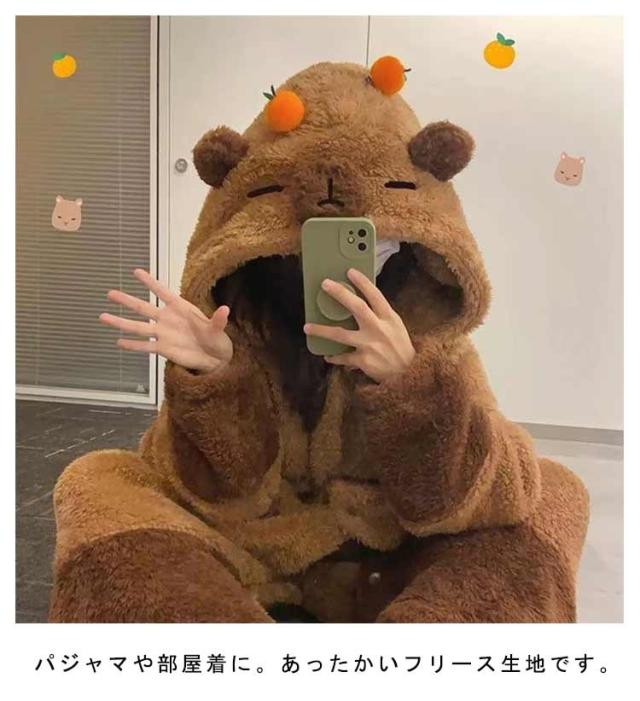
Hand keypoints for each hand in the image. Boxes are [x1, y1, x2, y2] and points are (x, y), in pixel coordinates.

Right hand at [99, 269, 232, 373]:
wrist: (214, 358)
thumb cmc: (216, 339)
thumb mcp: (218, 329)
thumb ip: (218, 320)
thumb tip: (225, 310)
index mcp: (181, 308)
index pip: (163, 292)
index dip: (151, 282)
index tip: (136, 271)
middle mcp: (168, 319)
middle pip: (144, 307)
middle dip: (127, 300)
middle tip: (110, 292)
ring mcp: (163, 333)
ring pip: (138, 327)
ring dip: (121, 322)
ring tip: (103, 317)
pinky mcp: (162, 348)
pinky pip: (144, 346)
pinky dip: (132, 345)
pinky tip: (118, 342)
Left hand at [303, 268, 415, 382]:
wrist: (408, 373)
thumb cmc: (400, 347)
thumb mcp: (396, 326)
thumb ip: (381, 315)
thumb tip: (361, 301)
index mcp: (389, 318)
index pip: (375, 295)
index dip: (363, 283)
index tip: (350, 272)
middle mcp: (378, 329)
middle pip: (357, 307)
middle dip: (340, 294)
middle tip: (325, 284)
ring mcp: (369, 345)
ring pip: (340, 334)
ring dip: (322, 330)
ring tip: (307, 327)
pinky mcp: (363, 360)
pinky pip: (343, 357)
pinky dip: (334, 357)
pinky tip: (327, 356)